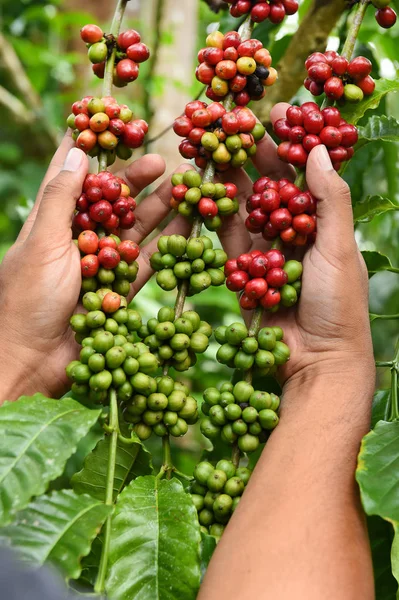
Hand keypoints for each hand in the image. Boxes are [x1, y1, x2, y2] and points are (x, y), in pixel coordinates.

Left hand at [0, 133, 189, 402]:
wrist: (31, 361)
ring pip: (135, 229)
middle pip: (111, 200)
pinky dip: (169, 246)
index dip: (88, 147)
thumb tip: (75, 151)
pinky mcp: (120, 289)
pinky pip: (149, 262)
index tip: (108, 119)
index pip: (70, 174)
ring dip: (158, 209)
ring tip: (184, 187)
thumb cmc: (26, 298)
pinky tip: (189, 227)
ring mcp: (101, 264)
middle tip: (164, 161)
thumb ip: (61, 199)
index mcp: (52, 221)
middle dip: (135, 179)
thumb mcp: (42, 242)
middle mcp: (78, 238)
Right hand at [219, 103, 374, 395]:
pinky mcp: (242, 269)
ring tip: (212, 145)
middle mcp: (293, 231)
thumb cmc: (337, 303)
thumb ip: (328, 199)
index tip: (278, 110)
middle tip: (233, 120)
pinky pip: (227, 236)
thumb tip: (318, 150)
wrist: (314, 359)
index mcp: (322, 221)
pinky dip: (215, 213)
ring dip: (229, 177)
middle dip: (253, 152)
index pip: (304, 171)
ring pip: (245, 205)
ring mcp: (266, 249)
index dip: (292, 140)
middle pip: (270, 183)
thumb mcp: (339, 247)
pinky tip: (202, 188)